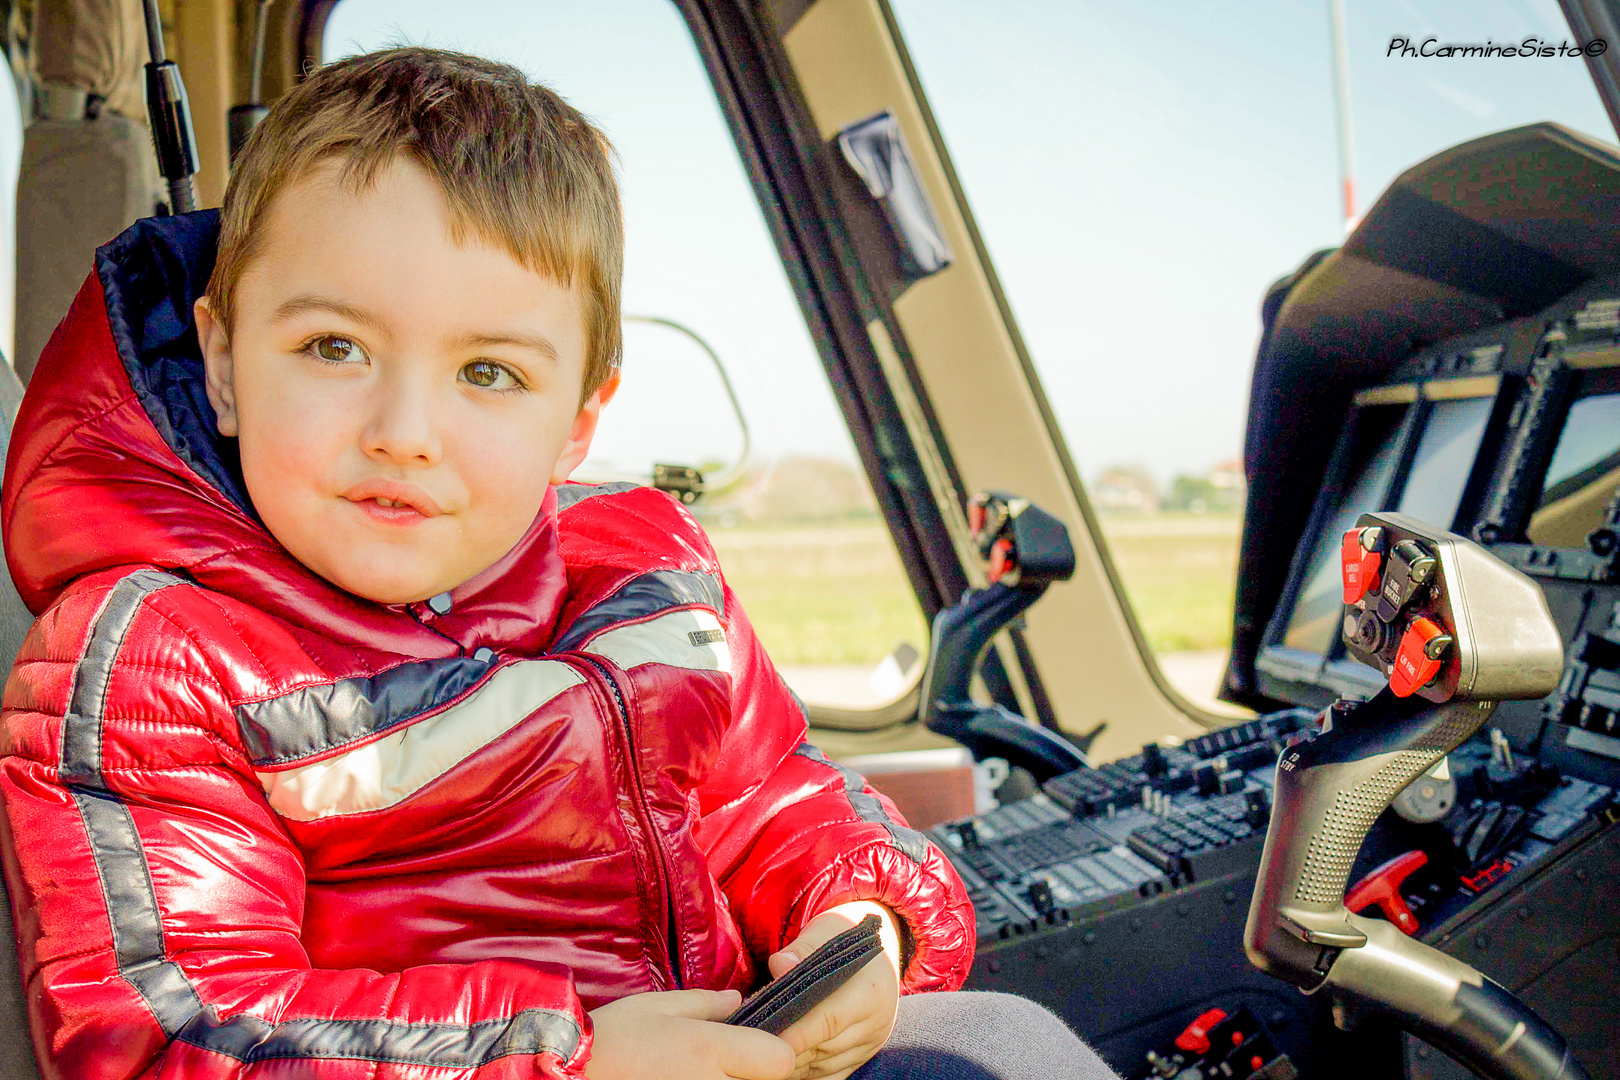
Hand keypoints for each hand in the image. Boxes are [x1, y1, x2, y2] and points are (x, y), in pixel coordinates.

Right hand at [585, 988, 794, 1079]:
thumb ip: (706, 1004)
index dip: (773, 1051)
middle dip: (754, 1072)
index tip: (758, 1046)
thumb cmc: (612, 1037)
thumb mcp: (659, 1006)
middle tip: (729, 1061)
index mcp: (710, 1049)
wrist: (568, 1072)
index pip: (781, 1061)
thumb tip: (737, 1000)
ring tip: (704, 1072)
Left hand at [768, 901, 902, 1079]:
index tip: (762, 1040)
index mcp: (869, 992)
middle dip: (788, 1050)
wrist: (881, 945)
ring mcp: (872, 1042)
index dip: (794, 1034)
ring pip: (826, 1066)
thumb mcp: (825, 931)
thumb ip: (801, 950)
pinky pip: (833, 1075)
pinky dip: (808, 1073)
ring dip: (795, 1065)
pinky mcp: (865, 1055)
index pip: (827, 1021)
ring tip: (762, 1057)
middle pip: (824, 1048)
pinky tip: (785, 1066)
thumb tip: (778, 966)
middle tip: (752, 1048)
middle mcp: (877, 1022)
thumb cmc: (845, 934)